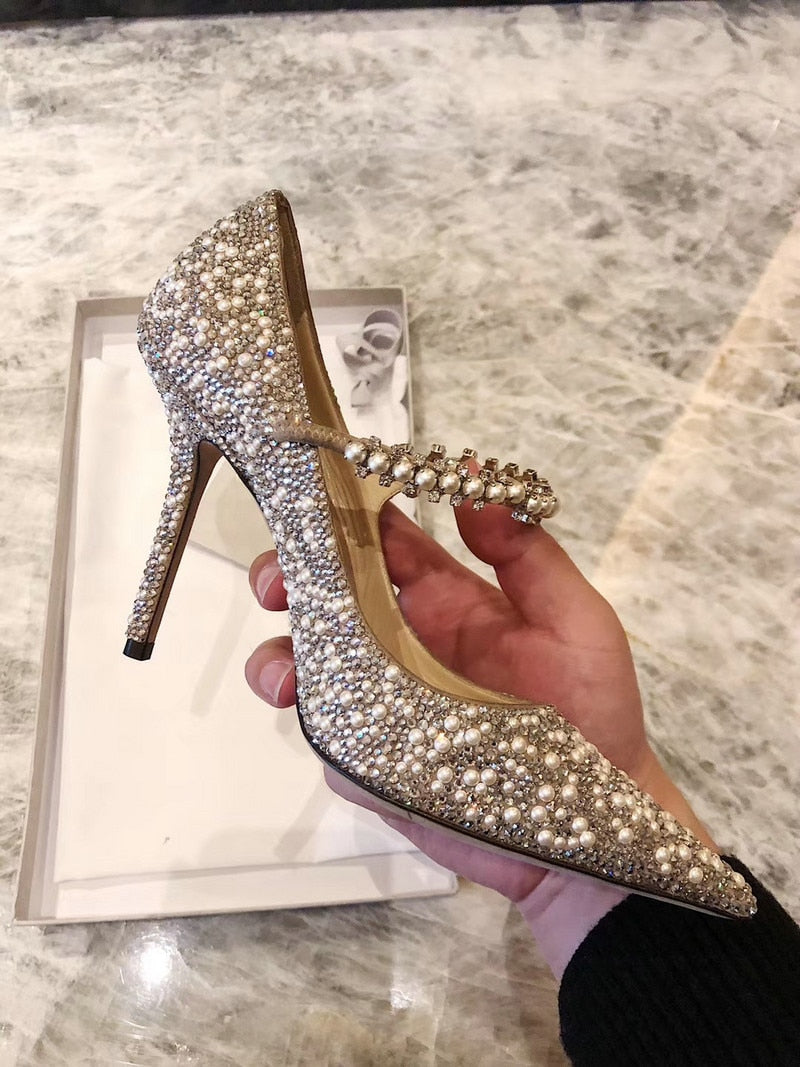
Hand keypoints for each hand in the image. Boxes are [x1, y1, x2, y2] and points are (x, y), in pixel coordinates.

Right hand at [245, 499, 714, 903]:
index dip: (343, 513)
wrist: (592, 819)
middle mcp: (405, 641)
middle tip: (275, 584)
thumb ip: (530, 556)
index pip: (383, 541)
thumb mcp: (577, 621)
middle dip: (289, 580)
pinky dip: (307, 720)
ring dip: (279, 656)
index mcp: (448, 598)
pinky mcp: (376, 759)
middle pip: (328, 596)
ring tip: (282, 674)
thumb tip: (478, 484)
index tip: (312, 496)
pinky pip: (327, 733)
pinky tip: (311, 717)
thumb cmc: (594, 712)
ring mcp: (386, 700)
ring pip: (311, 664)